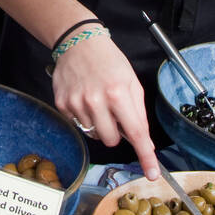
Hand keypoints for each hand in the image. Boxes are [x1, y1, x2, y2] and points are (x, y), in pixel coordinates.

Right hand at [52, 33, 158, 179]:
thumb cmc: (108, 60)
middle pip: (111, 140)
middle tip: (114, 114)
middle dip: (116, 132)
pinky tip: (84, 98)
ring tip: (97, 101)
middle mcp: (96, 101)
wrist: (78, 42)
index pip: (136, 133)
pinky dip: (84, 117)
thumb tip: (144, 141)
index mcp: (118, 94)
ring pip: (93, 134)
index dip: (145, 156)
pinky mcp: (63, 104)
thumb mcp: (131, 81)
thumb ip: (138, 112)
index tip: (152, 173)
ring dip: (99, 124)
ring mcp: (77, 104)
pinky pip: (78, 124)